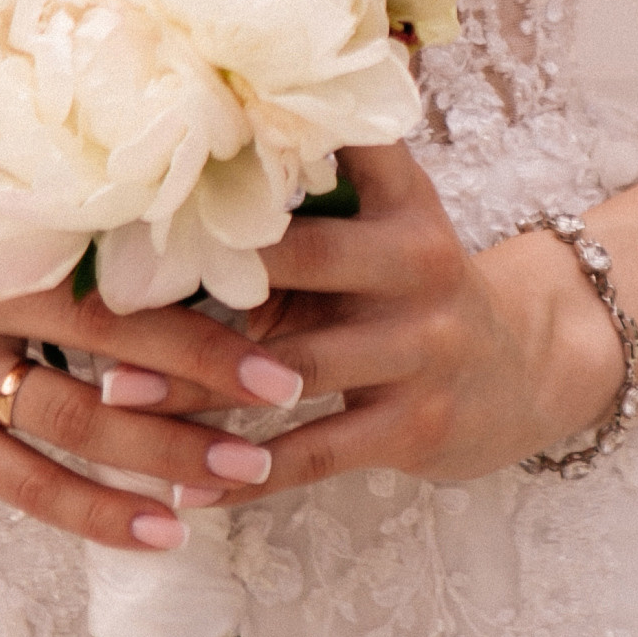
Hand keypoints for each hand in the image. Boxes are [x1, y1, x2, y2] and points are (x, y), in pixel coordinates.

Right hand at [0, 176, 314, 555]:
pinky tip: (164, 532)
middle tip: (288, 387)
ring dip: (167, 453)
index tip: (270, 289)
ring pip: (75, 423)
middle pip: (104, 340)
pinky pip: (24, 487)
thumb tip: (128, 153)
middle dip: (203, 368)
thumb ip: (28, 190)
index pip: (103, 258)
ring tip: (246, 471)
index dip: (185, 278)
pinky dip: (98, 512)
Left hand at [136, 145, 627, 494]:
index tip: (167, 158)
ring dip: (197, 388)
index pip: (336, 154)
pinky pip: (316, 454)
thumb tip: (173, 202)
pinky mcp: (415, 426)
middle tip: (112, 288)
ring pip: (292, 368)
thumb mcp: (384, 224)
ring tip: (116, 396)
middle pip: (303, 259)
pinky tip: (185, 487)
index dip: (257, 149)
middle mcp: (416, 263)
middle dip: (206, 273)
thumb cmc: (411, 288)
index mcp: (401, 200)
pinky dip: (246, 476)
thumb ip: (303, 208)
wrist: (524, 369)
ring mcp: (420, 348)